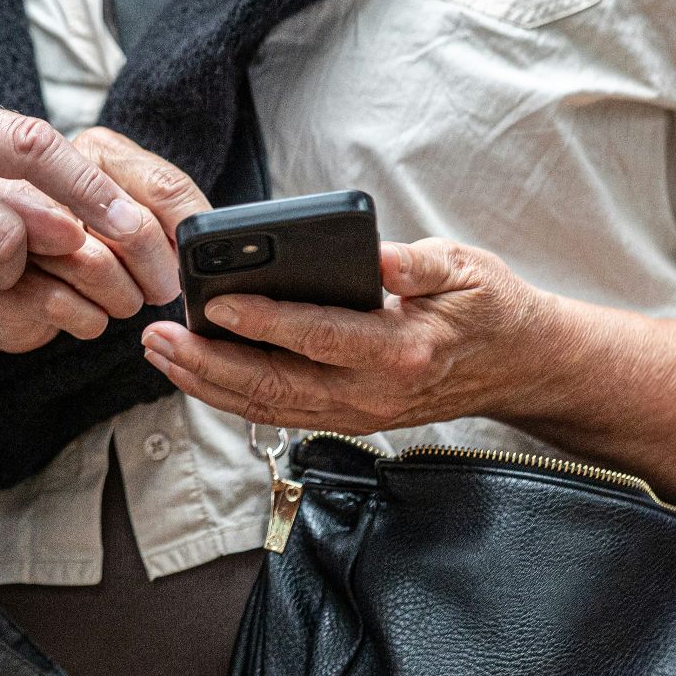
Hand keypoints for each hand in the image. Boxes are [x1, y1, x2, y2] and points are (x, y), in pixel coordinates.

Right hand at [0, 127, 208, 351]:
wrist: (14, 286)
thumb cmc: (85, 246)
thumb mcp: (131, 217)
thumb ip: (168, 213)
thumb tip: (208, 238)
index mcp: (94, 152)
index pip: (163, 185)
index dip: (190, 231)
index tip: (199, 260)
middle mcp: (50, 178)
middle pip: (134, 226)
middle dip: (159, 273)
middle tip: (163, 290)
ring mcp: (19, 226)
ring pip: (98, 267)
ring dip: (124, 299)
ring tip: (123, 300)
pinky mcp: (2, 277)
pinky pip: (66, 305)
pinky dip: (90, 320)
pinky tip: (87, 313)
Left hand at [139, 238, 553, 433]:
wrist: (518, 365)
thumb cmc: (489, 308)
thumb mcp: (466, 268)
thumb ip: (419, 264)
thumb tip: (377, 257)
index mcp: (401, 350)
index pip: (318, 338)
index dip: (264, 322)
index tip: (216, 302)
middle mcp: (372, 393)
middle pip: (274, 386)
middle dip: (207, 362)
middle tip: (157, 336)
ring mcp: (356, 413)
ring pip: (266, 407)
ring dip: (206, 383)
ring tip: (160, 352)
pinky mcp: (345, 418)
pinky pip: (277, 411)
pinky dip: (229, 394)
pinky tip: (195, 370)